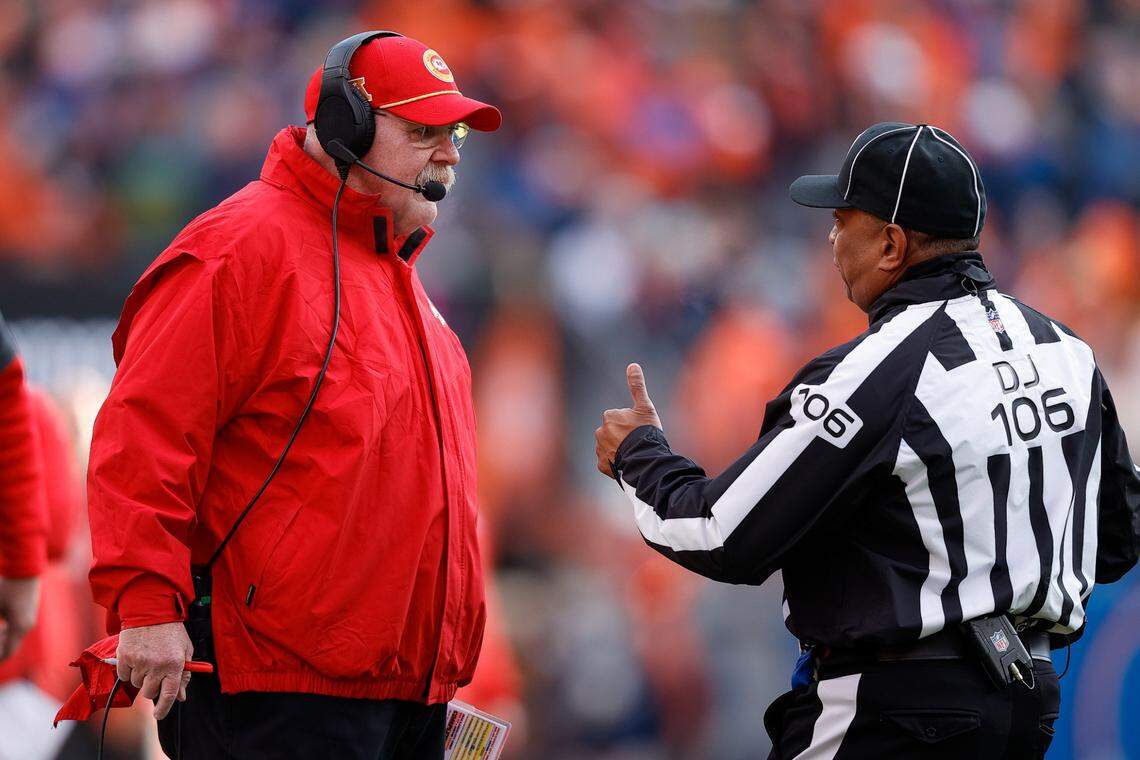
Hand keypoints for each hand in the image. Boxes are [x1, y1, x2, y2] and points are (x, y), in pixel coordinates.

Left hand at [0, 576, 40, 659]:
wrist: (25, 568)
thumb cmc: (6, 588)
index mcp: (19, 628)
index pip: (7, 654)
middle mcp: (27, 626)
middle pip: (10, 647)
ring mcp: (29, 618)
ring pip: (14, 637)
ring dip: (1, 639)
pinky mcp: (29, 612)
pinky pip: (17, 629)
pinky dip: (6, 632)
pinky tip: (0, 626)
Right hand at [116, 622, 193, 719]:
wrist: (151, 611)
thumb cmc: (171, 631)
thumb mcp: (185, 650)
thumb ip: (184, 674)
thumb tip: (181, 697)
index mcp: (174, 664)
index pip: (169, 695)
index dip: (164, 709)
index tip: (160, 714)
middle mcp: (156, 666)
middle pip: (150, 693)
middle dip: (153, 687)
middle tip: (155, 673)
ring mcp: (139, 662)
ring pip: (137, 684)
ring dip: (142, 676)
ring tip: (148, 658)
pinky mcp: (124, 657)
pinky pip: (124, 676)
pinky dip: (129, 670)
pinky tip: (137, 656)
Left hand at [595, 363, 662, 478]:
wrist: (645, 459)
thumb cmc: (646, 432)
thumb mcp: (645, 407)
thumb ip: (637, 386)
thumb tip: (632, 364)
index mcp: (609, 416)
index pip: (619, 417)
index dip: (631, 424)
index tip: (639, 429)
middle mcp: (600, 432)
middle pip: (613, 432)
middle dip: (622, 437)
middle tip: (637, 442)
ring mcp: (600, 450)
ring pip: (609, 447)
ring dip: (618, 450)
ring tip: (633, 454)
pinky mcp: (602, 465)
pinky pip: (607, 462)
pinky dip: (615, 463)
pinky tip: (627, 463)